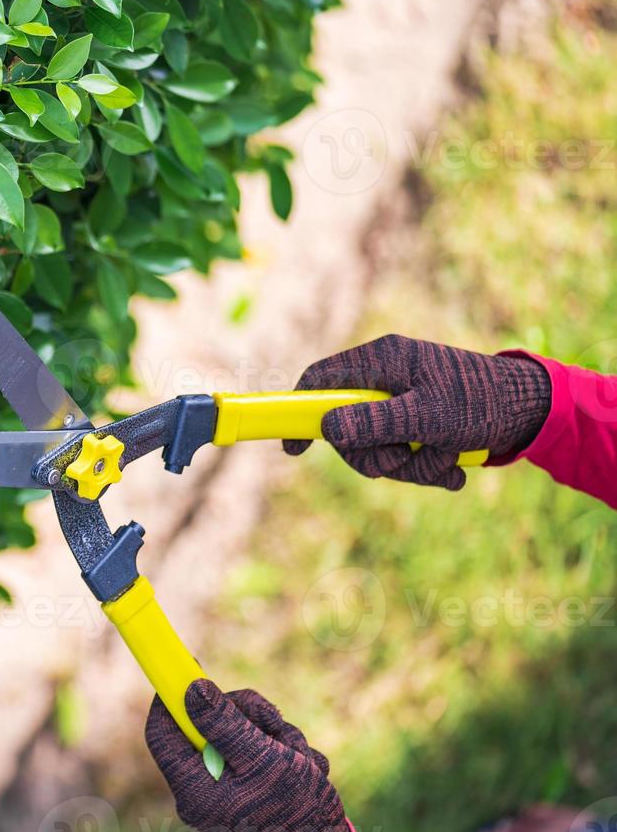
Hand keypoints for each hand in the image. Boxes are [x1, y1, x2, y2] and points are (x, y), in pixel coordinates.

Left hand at [145, 680, 349, 831]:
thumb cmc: (297, 811)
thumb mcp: (263, 760)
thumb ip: (225, 725)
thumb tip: (190, 690)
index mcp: (193, 787)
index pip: (161, 733)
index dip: (171, 697)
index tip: (188, 669)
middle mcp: (202, 789)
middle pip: (206, 725)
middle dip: (246, 716)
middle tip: (274, 721)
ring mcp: (224, 789)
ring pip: (237, 733)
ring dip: (273, 735)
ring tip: (300, 758)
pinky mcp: (246, 787)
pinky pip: (257, 751)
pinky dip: (284, 752)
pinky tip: (305, 770)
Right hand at [284, 334, 550, 489]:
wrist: (536, 409)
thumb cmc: (482, 402)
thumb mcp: (427, 416)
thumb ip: (375, 423)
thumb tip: (327, 430)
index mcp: (381, 361)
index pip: (320, 380)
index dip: (301, 412)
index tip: (295, 448)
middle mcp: (387, 378)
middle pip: (348, 427)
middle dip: (377, 456)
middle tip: (405, 462)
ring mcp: (403, 400)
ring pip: (379, 447)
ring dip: (411, 465)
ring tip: (444, 463)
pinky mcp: (421, 421)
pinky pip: (405, 453)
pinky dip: (427, 466)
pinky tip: (453, 470)